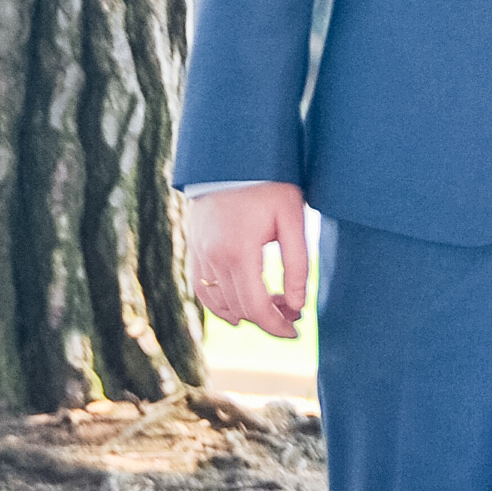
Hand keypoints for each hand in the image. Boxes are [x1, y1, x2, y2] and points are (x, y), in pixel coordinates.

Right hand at [186, 182, 309, 337]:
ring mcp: (199, 255)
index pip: (257, 307)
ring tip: (275, 304)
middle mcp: (213, 259)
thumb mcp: (293, 220)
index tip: (296, 333)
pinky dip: (220, 303)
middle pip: (239, 309)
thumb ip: (297, 264)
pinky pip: (202, 289)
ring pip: (219, 303)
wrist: (233, 157)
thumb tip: (298, 305)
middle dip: (268, 318)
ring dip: (246, 312)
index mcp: (239, 253)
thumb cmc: (269, 185)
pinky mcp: (194, 249)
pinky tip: (241, 304)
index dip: (277, 326)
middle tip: (294, 313)